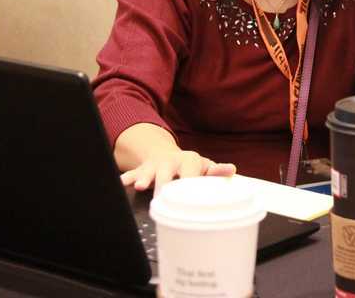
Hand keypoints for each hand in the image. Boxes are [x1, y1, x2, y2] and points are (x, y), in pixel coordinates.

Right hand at [114, 123, 235, 190]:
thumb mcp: (204, 167)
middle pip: (168, 173)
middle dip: (166, 184)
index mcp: (190, 161)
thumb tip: (232, 170)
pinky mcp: (141, 170)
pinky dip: (127, 179)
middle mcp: (172, 161)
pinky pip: (132, 174)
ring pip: (149, 172)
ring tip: (142, 186)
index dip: (191, 183)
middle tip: (164, 196)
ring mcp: (154, 165)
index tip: (190, 196)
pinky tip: (122, 185)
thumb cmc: (190, 168)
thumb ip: (216, 171)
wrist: (167, 156)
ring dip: (145, 178)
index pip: (192, 173)